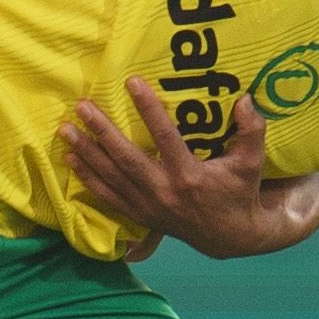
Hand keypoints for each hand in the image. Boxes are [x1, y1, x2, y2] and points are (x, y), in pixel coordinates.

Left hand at [61, 79, 318, 260]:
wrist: (231, 236)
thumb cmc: (240, 192)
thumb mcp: (252, 163)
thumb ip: (252, 131)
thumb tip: (245, 100)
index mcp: (190, 177)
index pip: (165, 138)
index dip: (149, 109)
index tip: (132, 82)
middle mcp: (164, 193)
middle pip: (126, 159)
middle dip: (102, 132)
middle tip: (82, 106)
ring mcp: (148, 206)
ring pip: (111, 178)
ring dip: (86, 153)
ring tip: (65, 130)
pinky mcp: (140, 215)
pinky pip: (108, 197)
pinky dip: (88, 179)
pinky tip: (71, 160)